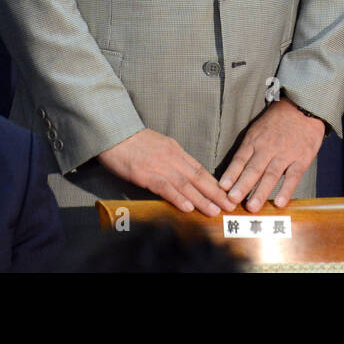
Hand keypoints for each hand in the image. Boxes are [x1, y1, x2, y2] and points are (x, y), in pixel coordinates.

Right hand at [98, 129, 233, 215]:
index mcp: (176, 150)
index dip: (214, 183)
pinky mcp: (146, 174)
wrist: (114, 133)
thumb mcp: (158, 145)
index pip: (200, 169)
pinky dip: (178, 197)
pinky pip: (165, 187)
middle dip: (216, 193)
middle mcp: (172, 157)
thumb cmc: (133, 141)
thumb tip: (182, 175)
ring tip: (214, 211)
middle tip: (230, 205)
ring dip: (202, 199)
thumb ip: (171, 159)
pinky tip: (188, 207)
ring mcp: (160, 166)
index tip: (226, 194)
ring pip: (186, 184)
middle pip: (198, 177)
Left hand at [219, 98, 325, 211]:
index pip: (240, 159)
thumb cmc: (277, 121)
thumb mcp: (257, 128)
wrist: (303, 107)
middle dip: (242, 185)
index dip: (231, 174)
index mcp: (254, 140)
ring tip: (252, 207)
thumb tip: (233, 170)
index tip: (222, 188)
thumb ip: (248, 148)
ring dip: (261, 191)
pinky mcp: (301, 159)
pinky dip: (286, 190)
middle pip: (253, 169)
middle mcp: (268, 148)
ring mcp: (285, 154)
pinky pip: (293, 176)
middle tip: (232, 201)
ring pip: (271, 174)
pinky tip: (279, 202)